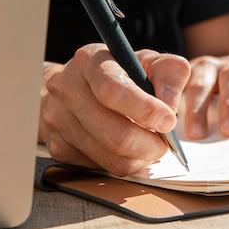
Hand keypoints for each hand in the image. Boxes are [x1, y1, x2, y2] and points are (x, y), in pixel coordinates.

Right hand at [39, 44, 189, 175]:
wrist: (71, 86)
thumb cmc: (118, 73)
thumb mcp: (147, 62)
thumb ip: (169, 73)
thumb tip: (170, 104)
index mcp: (90, 61)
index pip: (113, 91)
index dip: (145, 110)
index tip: (169, 121)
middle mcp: (67, 88)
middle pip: (115, 134)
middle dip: (150, 144)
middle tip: (165, 142)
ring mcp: (58, 119)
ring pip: (111, 157)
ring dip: (140, 157)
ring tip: (150, 145)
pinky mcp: (58, 146)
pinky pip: (101, 167)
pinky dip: (124, 163)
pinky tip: (129, 149)